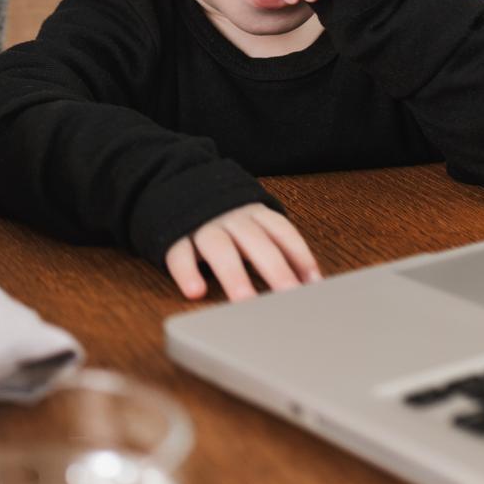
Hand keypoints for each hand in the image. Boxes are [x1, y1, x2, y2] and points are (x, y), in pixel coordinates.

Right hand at [164, 203, 321, 301]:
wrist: (170, 182)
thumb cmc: (221, 216)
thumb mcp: (249, 222)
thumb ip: (274, 245)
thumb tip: (309, 282)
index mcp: (252, 213)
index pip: (281, 231)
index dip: (299, 255)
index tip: (313, 284)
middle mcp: (229, 217)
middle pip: (255, 242)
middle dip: (274, 269)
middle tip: (287, 296)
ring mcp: (201, 225)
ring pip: (219, 248)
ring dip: (233, 274)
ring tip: (244, 301)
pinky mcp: (173, 235)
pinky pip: (179, 254)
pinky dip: (187, 272)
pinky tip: (196, 291)